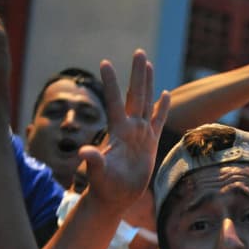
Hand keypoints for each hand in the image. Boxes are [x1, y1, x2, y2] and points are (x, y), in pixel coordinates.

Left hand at [76, 50, 170, 209]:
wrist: (116, 197)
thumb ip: (93, 161)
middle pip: (135, 94)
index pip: (115, 101)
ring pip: (146, 102)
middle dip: (137, 74)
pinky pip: (158, 121)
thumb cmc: (105, 186)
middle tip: (139, 51)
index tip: (104, 62)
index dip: (111, 83)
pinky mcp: (150, 142)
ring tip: (148, 64)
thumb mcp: (99, 173)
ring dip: (148, 83)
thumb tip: (83, 153)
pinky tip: (165, 94)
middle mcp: (129, 127)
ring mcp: (140, 133)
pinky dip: (163, 108)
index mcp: (118, 131)